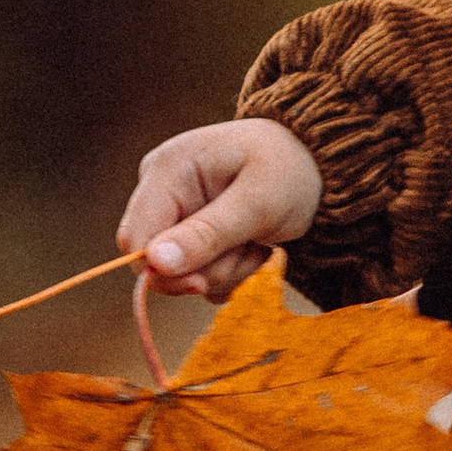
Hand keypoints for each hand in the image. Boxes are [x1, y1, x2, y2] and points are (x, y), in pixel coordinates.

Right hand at [120, 120, 324, 300]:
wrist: (315, 166)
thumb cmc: (290, 171)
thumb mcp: (258, 203)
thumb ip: (209, 233)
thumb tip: (154, 262)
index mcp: (168, 170)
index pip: (136, 237)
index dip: (161, 271)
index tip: (202, 285)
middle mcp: (162, 190)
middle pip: (157, 262)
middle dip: (206, 270)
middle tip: (250, 252)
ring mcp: (175, 213)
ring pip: (180, 274)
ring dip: (226, 271)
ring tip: (257, 243)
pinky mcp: (190, 233)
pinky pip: (196, 274)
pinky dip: (228, 272)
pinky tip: (252, 248)